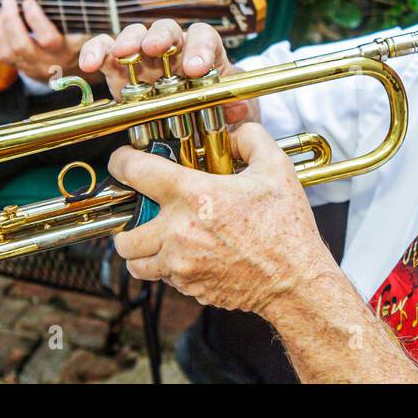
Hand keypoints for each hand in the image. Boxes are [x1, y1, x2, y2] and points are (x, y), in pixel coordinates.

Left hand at [0, 0, 86, 81]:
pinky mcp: (23, 69)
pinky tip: (1, 23)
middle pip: (21, 46)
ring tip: (5, 9)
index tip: (29, 1)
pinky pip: (2, 56)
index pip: (49, 39)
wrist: (74, 65)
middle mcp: (49, 62)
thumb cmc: (79, 38)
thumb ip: (79, 7)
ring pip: (8, 51)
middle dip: (11, 20)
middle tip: (9, 1)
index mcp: (67, 50)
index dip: (35, 19)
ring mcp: (34, 68)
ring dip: (2, 27)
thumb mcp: (85, 24)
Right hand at [77, 19, 256, 125]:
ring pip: (136, 35)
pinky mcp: (118, 70)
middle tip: (155, 49)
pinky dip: (96, 52)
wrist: (194, 131)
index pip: (203, 37)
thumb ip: (236, 110)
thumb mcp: (232, 115)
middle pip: (167, 29)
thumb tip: (237, 106)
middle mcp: (173, 51)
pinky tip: (89, 63)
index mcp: (204, 54)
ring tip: (122, 53)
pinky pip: (105, 52)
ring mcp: (144, 58)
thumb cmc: (214, 113)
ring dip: (128, 40)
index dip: (199, 48)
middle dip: (161, 37)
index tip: (196, 68)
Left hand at [109, 122, 334, 316]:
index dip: (121, 161)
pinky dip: (165, 266)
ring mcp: (181, 264)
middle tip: (143, 211)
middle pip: (124, 232)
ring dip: (140, 249)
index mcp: (194, 195)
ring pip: (135, 262)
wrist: (295, 281)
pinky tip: (187, 254)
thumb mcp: (275, 169)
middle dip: (128, 220)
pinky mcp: (189, 287)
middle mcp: (179, 232)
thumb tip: (233, 131)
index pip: (135, 172)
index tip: (122, 161)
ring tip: (156, 238)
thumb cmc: (286, 228)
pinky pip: (162, 277)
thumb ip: (250, 138)